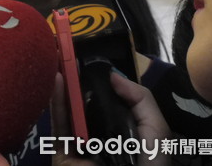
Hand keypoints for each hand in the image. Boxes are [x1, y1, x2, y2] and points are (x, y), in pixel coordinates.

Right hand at [51, 71, 169, 165]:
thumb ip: (140, 101)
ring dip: (63, 87)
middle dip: (77, 82)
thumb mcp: (155, 132)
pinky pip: (58, 125)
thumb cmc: (145, 165)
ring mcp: (78, 144)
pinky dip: (56, 102)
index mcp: (121, 132)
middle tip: (70, 57)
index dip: (100, 83)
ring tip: (60, 60)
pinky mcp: (62, 152)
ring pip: (67, 112)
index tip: (92, 63)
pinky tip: (57, 80)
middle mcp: (98, 136)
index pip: (108, 103)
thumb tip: (113, 76)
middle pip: (84, 105)